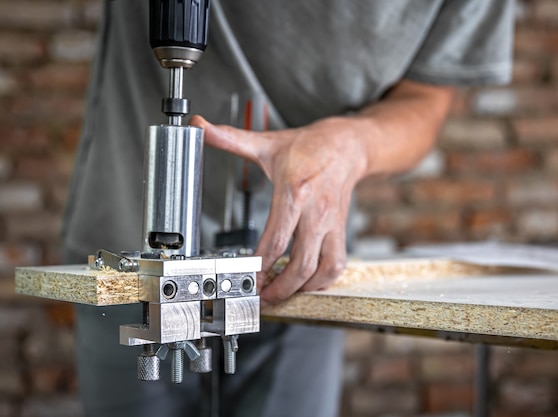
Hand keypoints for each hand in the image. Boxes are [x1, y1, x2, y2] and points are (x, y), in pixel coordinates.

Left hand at [190, 115, 367, 303]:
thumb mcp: (267, 143)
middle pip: (301, 262)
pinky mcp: (340, 231)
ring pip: (323, 269)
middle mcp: (316, 212)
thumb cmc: (307, 147)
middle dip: (281, 287)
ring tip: (281, 294)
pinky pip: (337, 264)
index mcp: (294, 192)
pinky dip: (323, 281)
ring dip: (302, 289)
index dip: (261, 264)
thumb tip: (199, 127)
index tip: (248, 278)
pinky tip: (306, 283)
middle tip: (262, 297)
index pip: (277, 238)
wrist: (346, 145)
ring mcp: (332, 224)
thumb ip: (230, 138)